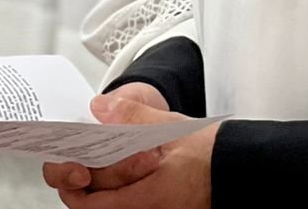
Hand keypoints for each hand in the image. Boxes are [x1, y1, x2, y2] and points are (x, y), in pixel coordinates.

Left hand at [43, 90, 216, 207]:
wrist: (237, 165)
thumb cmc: (210, 153)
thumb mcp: (170, 129)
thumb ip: (133, 118)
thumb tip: (100, 109)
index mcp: (144, 199)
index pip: (89, 204)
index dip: (72, 185)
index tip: (70, 163)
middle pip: (96, 203)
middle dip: (84, 180)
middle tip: (80, 155)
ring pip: (110, 201)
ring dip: (100, 181)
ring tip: (98, 155)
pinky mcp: (157, 206)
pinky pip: (125, 199)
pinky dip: (117, 183)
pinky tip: (121, 162)